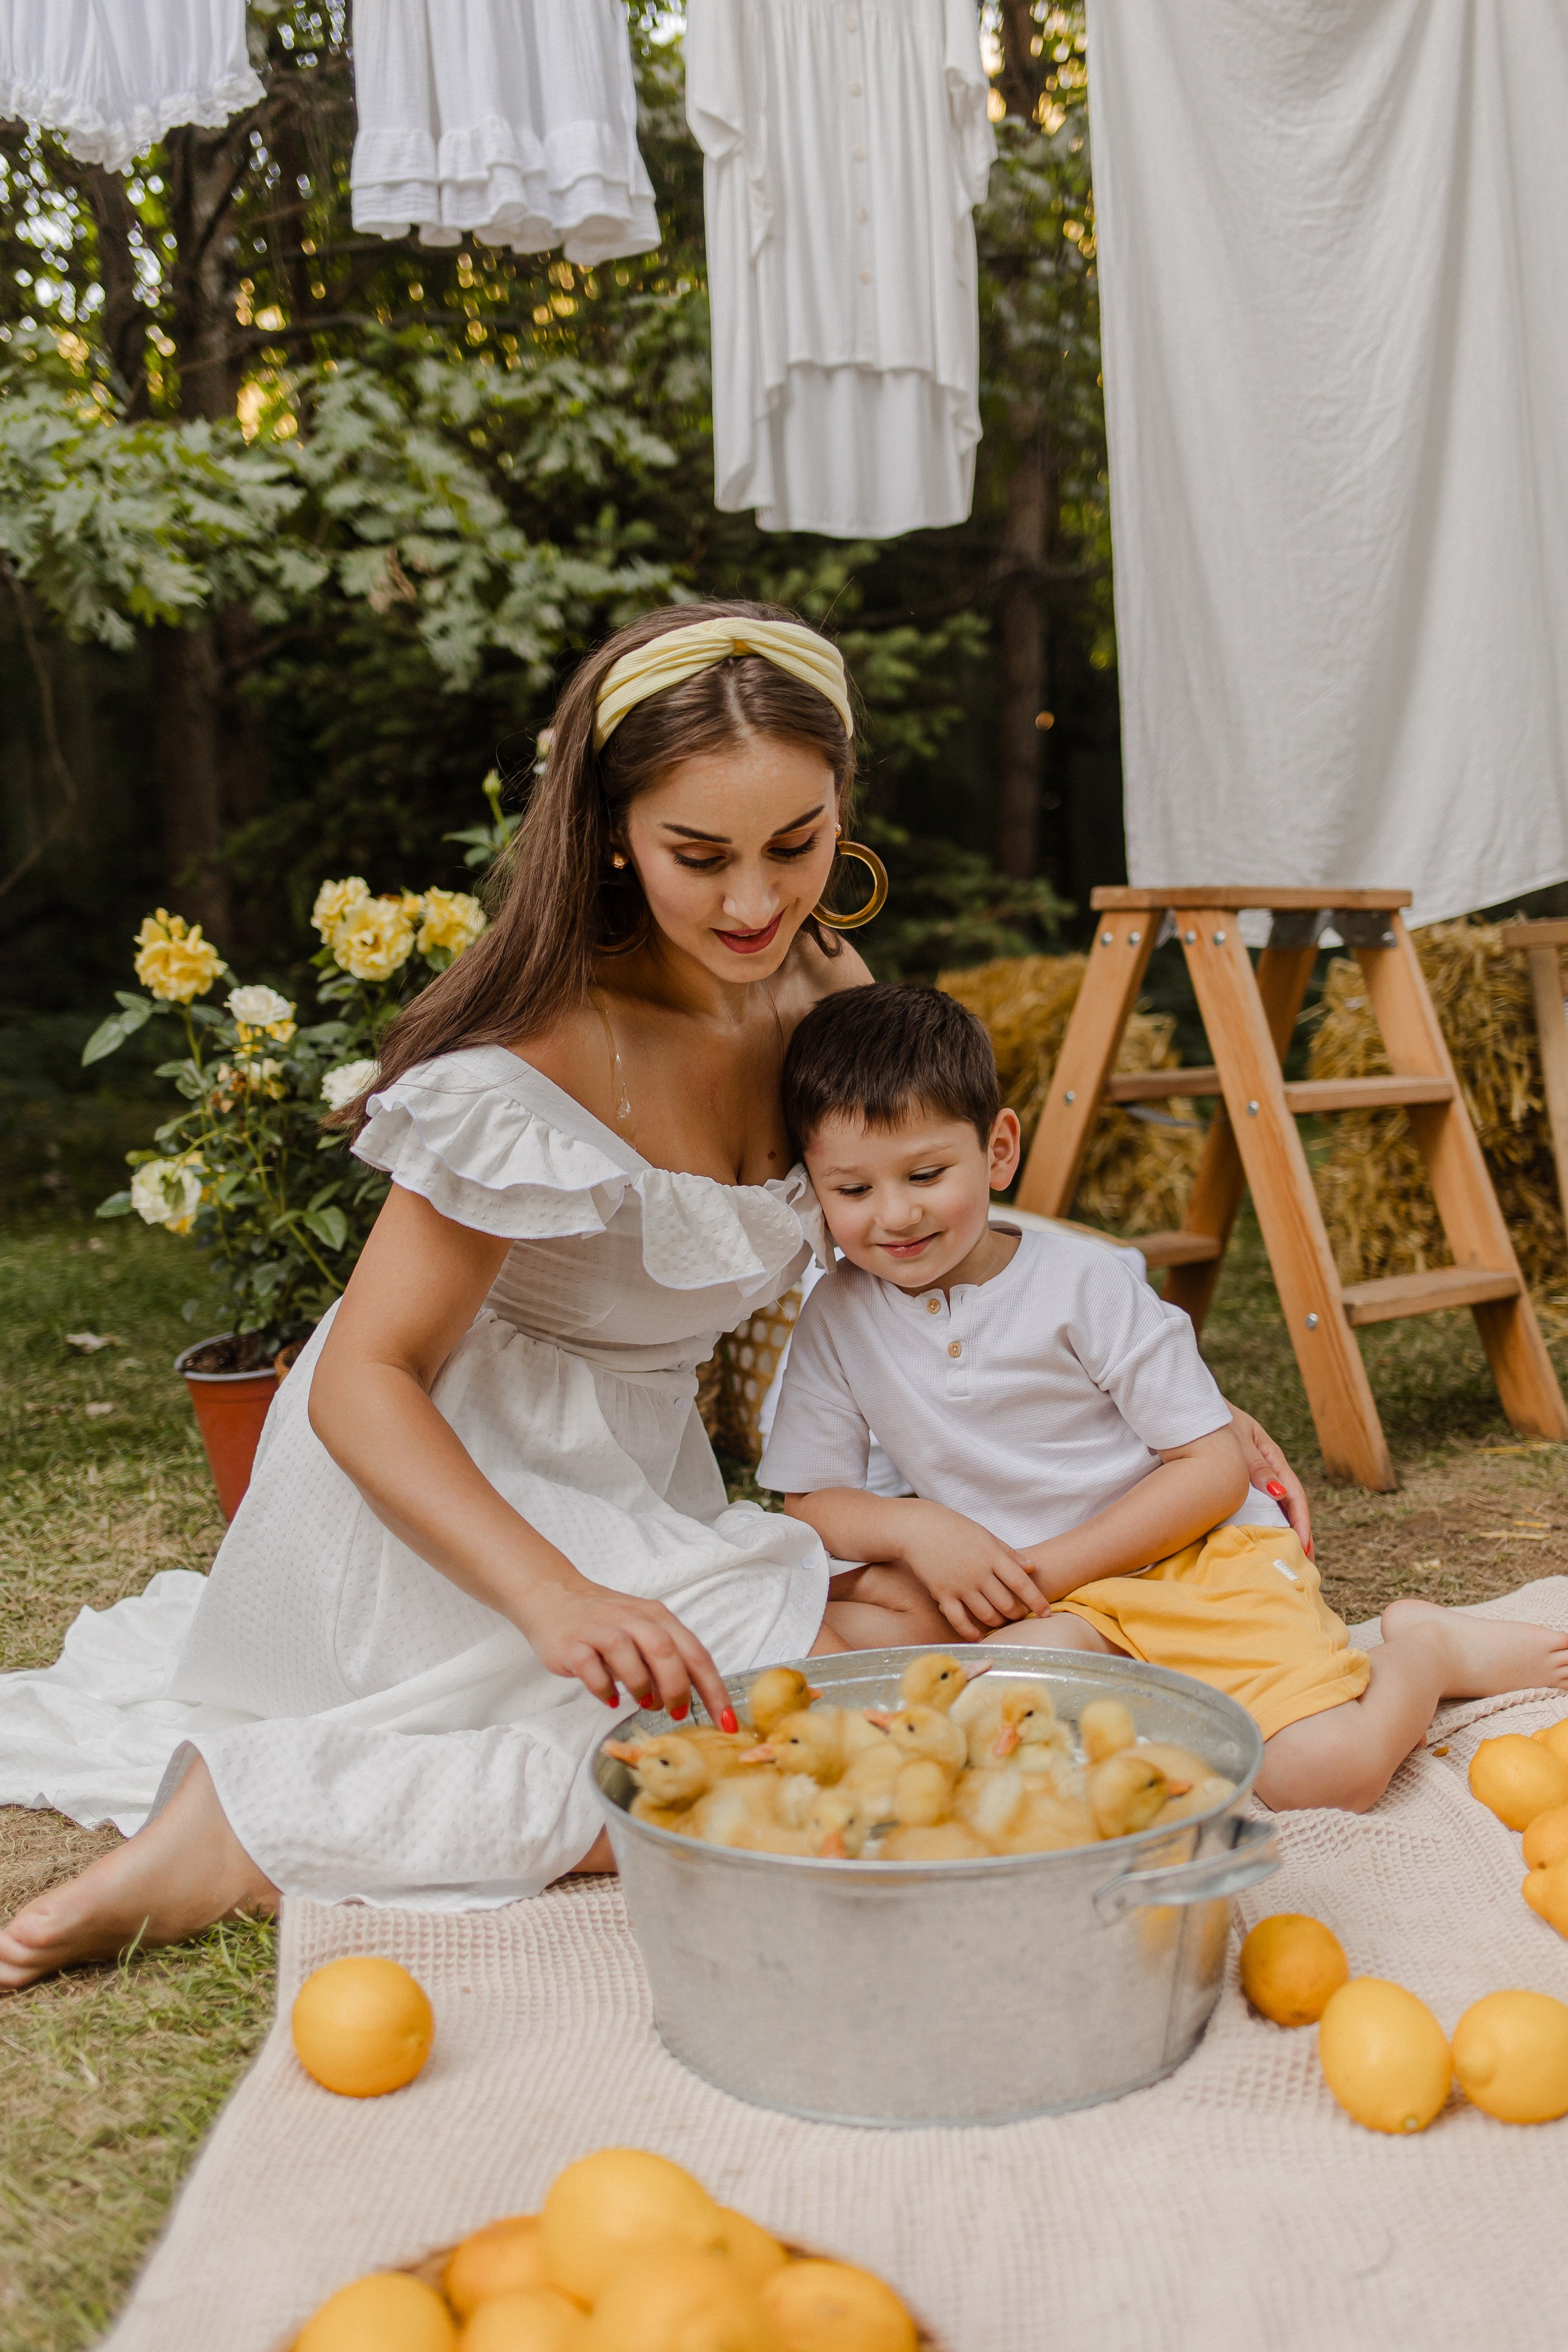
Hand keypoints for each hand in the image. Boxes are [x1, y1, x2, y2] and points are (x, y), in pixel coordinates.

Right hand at [513, 1570, 736, 1726]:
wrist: (554, 1596)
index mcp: (658, 1618)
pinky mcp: (573, 1644)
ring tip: (643, 1702)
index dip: (715, 1691)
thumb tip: (687, 1699)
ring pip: (631, 1659)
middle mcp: (633, 1620)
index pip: (696, 1654)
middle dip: (677, 1689)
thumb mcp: (643, 1630)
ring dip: (642, 1688)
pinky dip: (605, 1689)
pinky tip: (609, 1699)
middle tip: (677, 1712)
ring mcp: (601, 1631)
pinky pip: (592, 1670)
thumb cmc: (605, 1620)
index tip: (727, 1722)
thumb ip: (665, 1659)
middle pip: (666, 1652)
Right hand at [891, 1500, 1050, 1643]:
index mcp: (992, 1555)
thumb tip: (1032, 1567)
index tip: (1047, 1613)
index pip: (1022, 1583)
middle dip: (1017, 1615)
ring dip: (998, 1623)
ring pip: (987, 1615)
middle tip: (1019, 1616)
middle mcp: (979, 1573)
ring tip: (1001, 1622)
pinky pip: (960, 1620)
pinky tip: (978, 1636)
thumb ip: (1009, 1553)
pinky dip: (971, 1632)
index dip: (1037, 1601)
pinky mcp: (942, 1594)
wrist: (918, 1528)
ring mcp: (960, 1585)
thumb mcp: (985, 1535)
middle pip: (1007, 1604)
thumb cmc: (954, 1529)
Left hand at [1226, 1403, 1313, 1559]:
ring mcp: (1250, 1472)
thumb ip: (1257, 1467)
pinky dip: (1257, 1521)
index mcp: (1272, 1455)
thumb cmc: (1211, 1421)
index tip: (1303, 1549)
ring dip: (1278, 1530)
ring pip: (1270, 1506)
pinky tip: (1256, 1537)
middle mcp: (1265, 1466)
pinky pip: (1251, 1504)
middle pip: (1287, 1504)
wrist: (1185, 1407)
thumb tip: (1279, 1494)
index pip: (1295, 1495)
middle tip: (1300, 1563)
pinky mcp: (1234, 1478)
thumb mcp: (1237, 1443)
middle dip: (1296, 1534)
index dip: (1301, 1523)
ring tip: (1282, 1556)